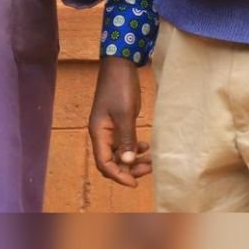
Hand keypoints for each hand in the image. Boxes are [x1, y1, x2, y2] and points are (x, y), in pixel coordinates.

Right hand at [89, 56, 151, 187]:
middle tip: (148, 169)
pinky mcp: (117, 122)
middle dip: (128, 169)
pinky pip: (124, 143)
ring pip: (119, 153)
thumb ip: (126, 139)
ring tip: (150, 160)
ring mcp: (109, 128)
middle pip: (111, 161)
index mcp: (98, 132)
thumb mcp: (125, 114)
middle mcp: (101, 133)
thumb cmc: (120, 88)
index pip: (104, 163)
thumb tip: (128, 162)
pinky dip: (134, 148)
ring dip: (133, 159)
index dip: (118, 176)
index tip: (135, 183)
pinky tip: (145, 146)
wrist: (120, 65)